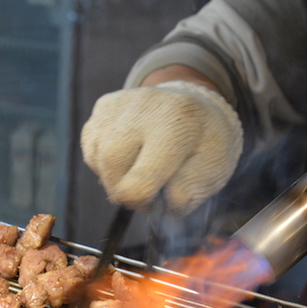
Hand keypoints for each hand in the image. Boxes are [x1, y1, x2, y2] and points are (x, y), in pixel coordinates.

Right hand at [81, 80, 242, 214]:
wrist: (196, 101)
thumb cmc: (204, 142)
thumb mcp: (215, 166)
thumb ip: (192, 189)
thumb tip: (169, 205)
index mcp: (177, 125)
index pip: (140, 182)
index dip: (144, 203)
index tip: (157, 200)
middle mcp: (145, 108)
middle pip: (111, 166)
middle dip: (122, 190)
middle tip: (143, 191)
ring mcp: (120, 104)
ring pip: (97, 158)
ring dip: (113, 176)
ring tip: (137, 171)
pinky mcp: (105, 104)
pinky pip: (91, 146)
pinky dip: (104, 160)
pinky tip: (127, 155)